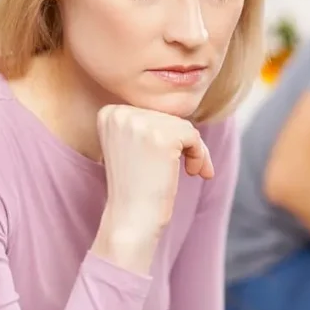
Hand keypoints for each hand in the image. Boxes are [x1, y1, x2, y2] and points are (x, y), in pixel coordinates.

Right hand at [91, 104, 213, 272]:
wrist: (131, 220)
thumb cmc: (136, 187)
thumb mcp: (132, 144)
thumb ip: (147, 121)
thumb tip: (178, 90)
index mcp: (109, 112)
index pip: (152, 113)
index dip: (167, 135)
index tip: (164, 157)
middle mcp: (121, 112)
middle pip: (169, 117)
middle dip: (183, 143)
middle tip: (188, 168)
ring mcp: (141, 123)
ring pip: (184, 126)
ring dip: (194, 150)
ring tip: (189, 171)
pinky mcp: (163, 136)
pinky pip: (194, 136)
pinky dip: (200, 154)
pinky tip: (193, 173)